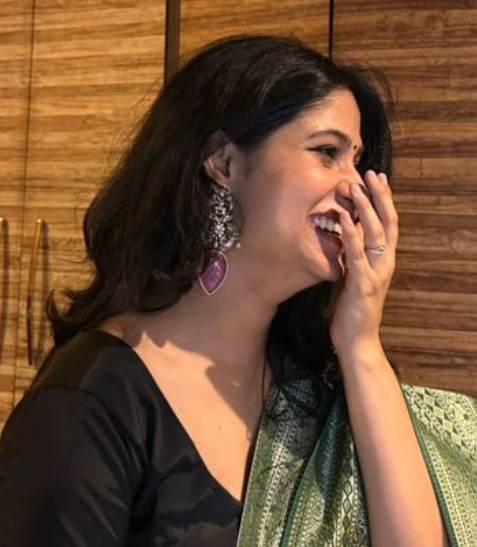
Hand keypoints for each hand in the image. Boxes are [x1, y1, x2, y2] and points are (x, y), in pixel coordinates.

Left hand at [329, 170, 397, 359]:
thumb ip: (353, 257)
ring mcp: (375, 273)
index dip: (384, 200)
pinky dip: (349, 234)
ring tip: (354, 187)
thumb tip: (345, 236)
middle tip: (370, 172)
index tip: (376, 178)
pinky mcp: (362, 284)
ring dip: (364, 208)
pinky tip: (342, 217)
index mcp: (383, 260)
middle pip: (387, 222)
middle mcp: (385, 263)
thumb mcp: (353, 276)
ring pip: (374, 233)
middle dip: (379, 196)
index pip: (387, 224)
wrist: (357, 340)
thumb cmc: (353, 309)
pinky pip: (356, 254)